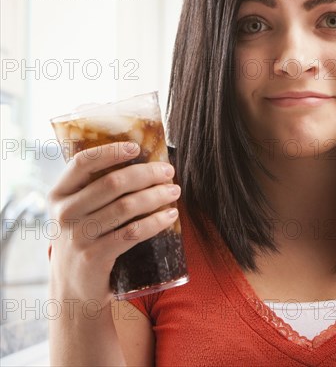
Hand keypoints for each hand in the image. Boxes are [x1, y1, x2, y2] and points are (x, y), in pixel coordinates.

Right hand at [47, 142, 180, 308]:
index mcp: (59, 194)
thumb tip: (143, 160)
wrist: (74, 290)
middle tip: (168, 171)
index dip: (111, 151)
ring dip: (156, 195)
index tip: (137, 147)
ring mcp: (77, 237)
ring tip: (174, 190)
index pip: (82, 162)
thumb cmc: (86, 239)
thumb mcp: (79, 212)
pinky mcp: (94, 257)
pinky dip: (155, 221)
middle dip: (147, 173)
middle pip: (112, 182)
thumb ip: (97, 188)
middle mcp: (64, 213)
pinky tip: (170, 215)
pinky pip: (132, 233)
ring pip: (126, 206)